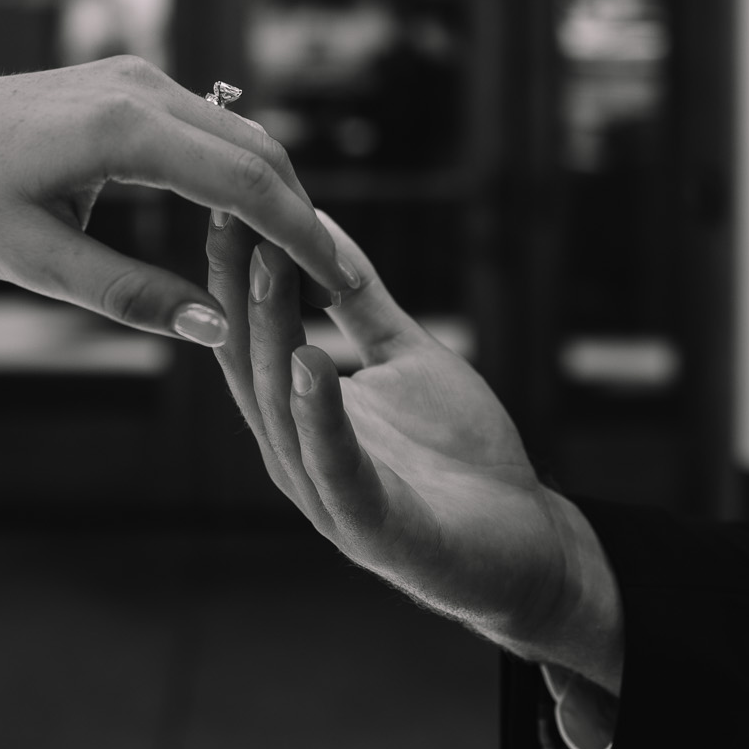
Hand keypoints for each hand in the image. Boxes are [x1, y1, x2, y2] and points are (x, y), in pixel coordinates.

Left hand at [0, 57, 357, 344]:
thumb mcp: (33, 263)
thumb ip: (128, 296)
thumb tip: (216, 330)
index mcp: (120, 128)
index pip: (246, 185)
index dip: (302, 238)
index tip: (340, 286)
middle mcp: (138, 86)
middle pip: (258, 152)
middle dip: (302, 218)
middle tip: (336, 286)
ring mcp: (133, 76)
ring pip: (238, 135)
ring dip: (274, 195)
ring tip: (299, 265)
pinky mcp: (124, 81)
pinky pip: (205, 128)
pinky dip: (238, 173)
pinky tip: (247, 225)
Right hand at [207, 211, 622, 692]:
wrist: (523, 545)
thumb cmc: (460, 456)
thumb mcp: (407, 357)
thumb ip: (361, 302)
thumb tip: (320, 226)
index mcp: (296, 417)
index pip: (249, 336)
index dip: (234, 272)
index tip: (225, 203)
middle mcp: (295, 456)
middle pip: (251, 366)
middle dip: (237, 290)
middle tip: (227, 217)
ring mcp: (327, 496)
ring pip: (283, 408)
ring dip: (274, 335)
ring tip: (268, 268)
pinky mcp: (370, 527)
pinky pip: (334, 466)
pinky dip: (320, 413)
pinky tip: (311, 361)